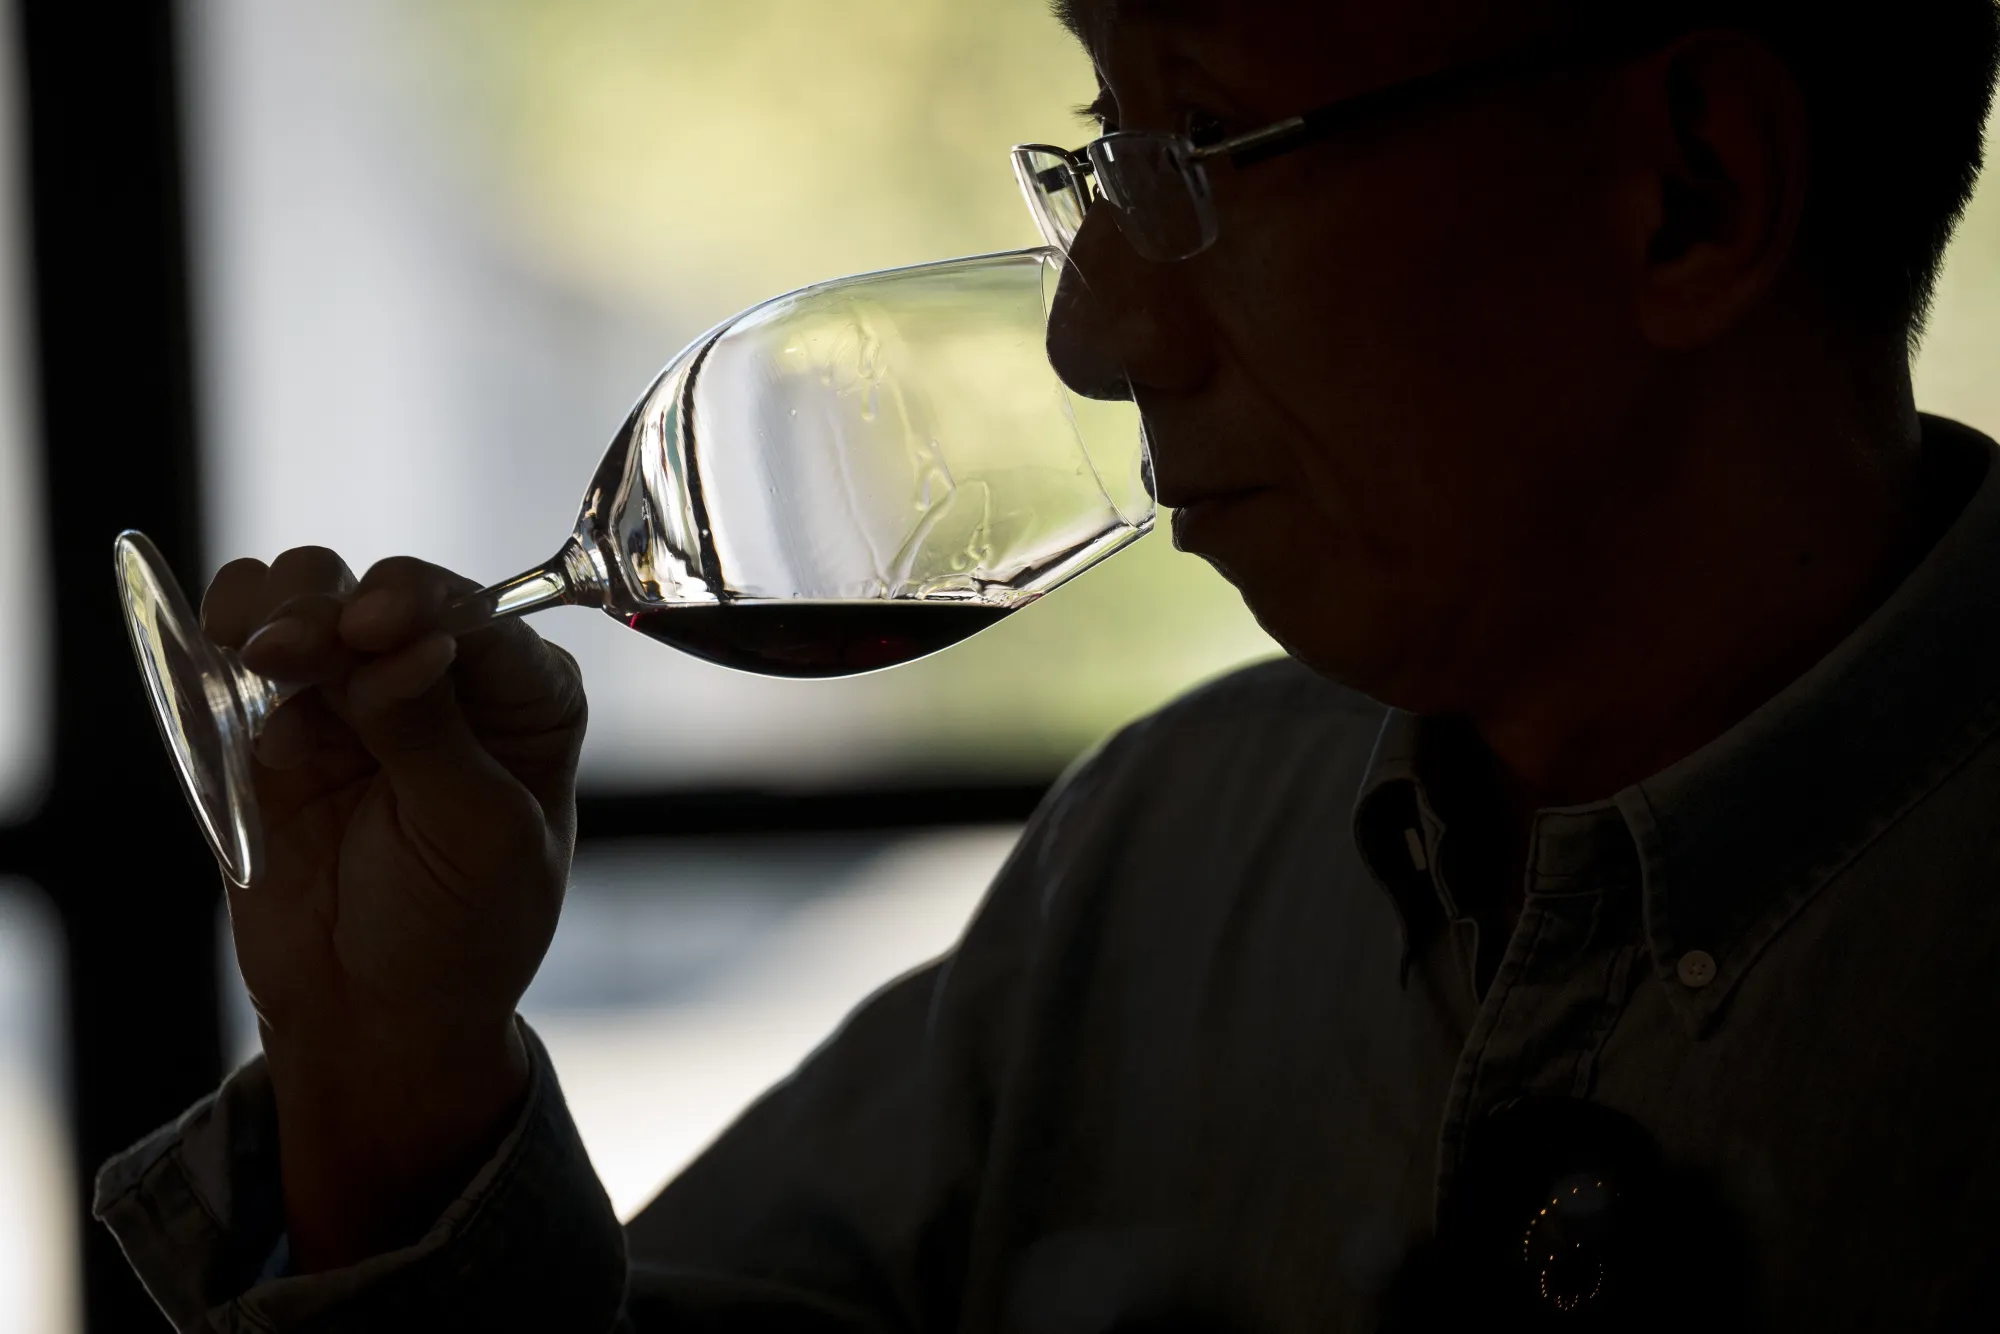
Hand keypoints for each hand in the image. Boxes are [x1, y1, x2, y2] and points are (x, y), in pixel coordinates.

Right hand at [202, 546, 586, 1270]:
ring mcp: (357, 692)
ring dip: (278, 607)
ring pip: (311, 595)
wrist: (375, 1019)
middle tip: (295, 650)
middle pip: (386, 592)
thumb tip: (404, 644)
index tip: (374, 629)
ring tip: (262, 655)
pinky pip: (242, 646)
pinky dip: (228, 635)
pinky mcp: (276, 721)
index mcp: (527, 697)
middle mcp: (447, 677)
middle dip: (336, 607)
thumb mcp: (475, 837)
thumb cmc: (461, 932)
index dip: (423, 607)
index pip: (477, 616)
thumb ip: (431, 736)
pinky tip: (231, 666)